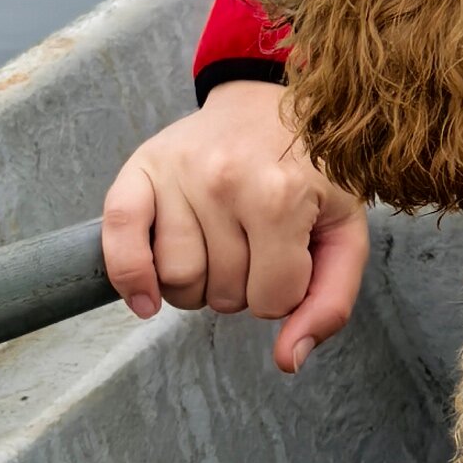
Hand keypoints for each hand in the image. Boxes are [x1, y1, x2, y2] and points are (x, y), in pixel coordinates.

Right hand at [102, 81, 368, 377]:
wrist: (275, 102)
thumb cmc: (312, 173)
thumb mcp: (345, 233)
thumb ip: (330, 302)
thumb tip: (289, 360)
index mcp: (283, 196)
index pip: (271, 302)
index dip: (282, 293)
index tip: (290, 257)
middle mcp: (226, 181)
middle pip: (220, 295)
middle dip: (239, 286)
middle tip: (253, 245)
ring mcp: (180, 173)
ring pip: (174, 280)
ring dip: (194, 282)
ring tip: (217, 242)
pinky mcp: (142, 167)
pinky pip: (117, 237)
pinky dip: (127, 276)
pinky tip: (144, 297)